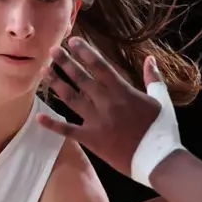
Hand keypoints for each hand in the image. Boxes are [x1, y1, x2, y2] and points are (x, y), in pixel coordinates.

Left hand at [39, 39, 179, 184]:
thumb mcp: (162, 100)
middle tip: (52, 50)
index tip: (73, 41)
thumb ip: (153, 78)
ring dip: (57, 84)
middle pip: (81, 78)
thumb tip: (151, 59)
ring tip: (44, 72)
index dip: (85, 52)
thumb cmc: (163, 130)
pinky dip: (53, 124)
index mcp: (123, 92)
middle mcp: (107, 103)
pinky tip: (39, 117)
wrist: (158, 159)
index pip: (100, 66)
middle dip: (65, 62)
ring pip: (71, 98)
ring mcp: (97, 121)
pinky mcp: (91, 139)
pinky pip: (68, 130)